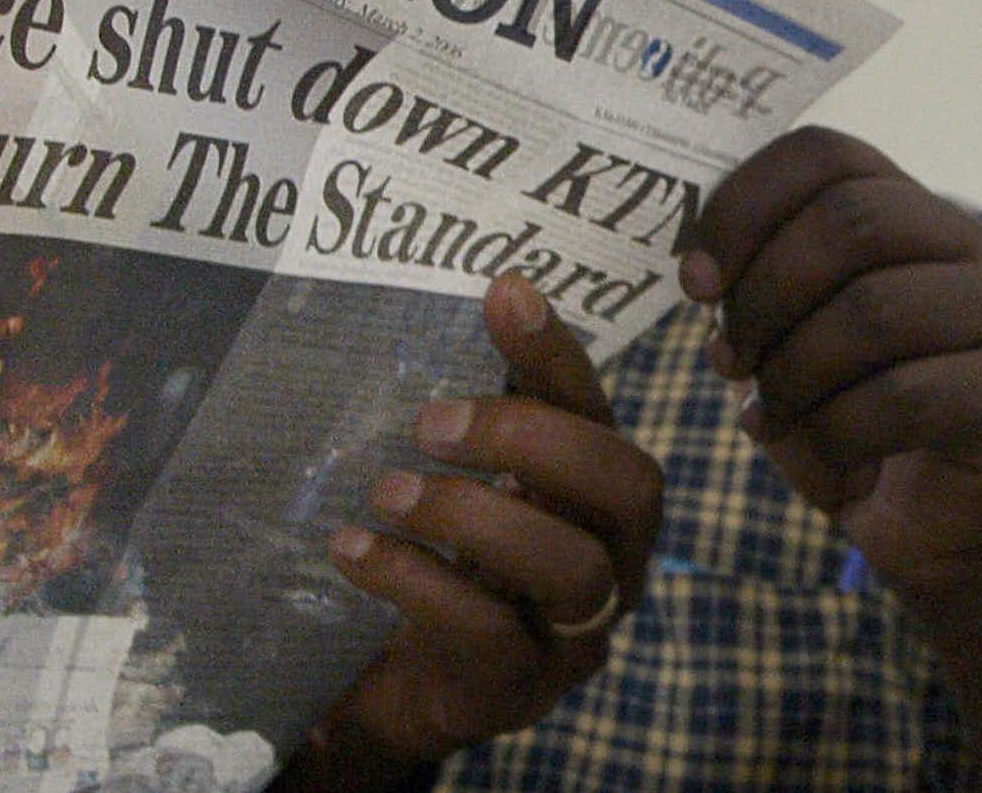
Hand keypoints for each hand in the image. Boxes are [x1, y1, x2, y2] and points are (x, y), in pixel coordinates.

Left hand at [275, 274, 663, 791]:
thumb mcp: (463, 481)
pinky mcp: (520, 690)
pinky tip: (354, 551)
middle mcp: (615, 560)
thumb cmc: (441, 563)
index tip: (504, 292)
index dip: (561, 355)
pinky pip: (488, 633)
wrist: (394, 690)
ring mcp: (577, 632)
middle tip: (431, 422)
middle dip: (530, 439)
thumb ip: (476, 409)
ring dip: (473, 516)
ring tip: (388, 491)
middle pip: (627, 486)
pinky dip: (416, 581)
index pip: (605, 413)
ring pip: (570, 567)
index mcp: (600, 497)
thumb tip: (479, 294)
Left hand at [682, 126, 981, 601]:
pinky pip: (906, 399)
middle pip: (851, 223)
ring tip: (770, 415)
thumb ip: (751, 294)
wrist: (935, 530)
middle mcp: (965, 243)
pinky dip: (838, 435)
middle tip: (729, 360)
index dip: (744, 207)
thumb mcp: (784, 346)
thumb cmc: (851, 423)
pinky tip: (825, 458)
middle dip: (765, 297)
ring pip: (876, 311)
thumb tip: (704, 276)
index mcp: (905, 210)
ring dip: (795, 374)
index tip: (695, 281)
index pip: (824, 156)